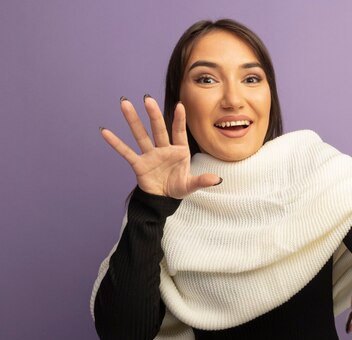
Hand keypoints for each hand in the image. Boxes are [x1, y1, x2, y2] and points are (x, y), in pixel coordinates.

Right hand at [100, 96, 220, 197]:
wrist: (163, 199)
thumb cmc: (178, 188)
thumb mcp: (191, 186)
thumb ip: (202, 181)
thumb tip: (217, 180)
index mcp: (179, 151)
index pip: (179, 132)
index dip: (180, 120)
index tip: (180, 105)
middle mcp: (164, 149)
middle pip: (158, 129)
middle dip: (153, 114)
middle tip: (147, 98)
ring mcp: (150, 155)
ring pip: (141, 135)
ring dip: (132, 120)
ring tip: (124, 103)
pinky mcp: (139, 164)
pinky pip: (126, 152)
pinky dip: (116, 143)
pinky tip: (105, 131)